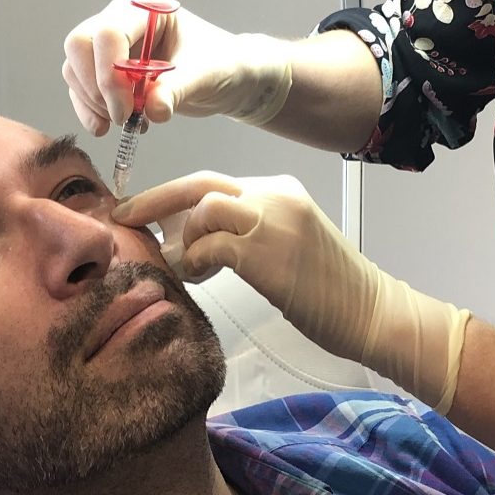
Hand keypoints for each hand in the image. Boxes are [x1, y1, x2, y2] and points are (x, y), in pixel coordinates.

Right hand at [62, 0, 292, 135]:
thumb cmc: (221, 65)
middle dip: (96, 87)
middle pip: (80, 45)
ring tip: (129, 122)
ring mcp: (111, 43)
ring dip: (94, 102)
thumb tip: (152, 109)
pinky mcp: (105, 68)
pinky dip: (89, 109)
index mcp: (148, 8)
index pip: (108, 32)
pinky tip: (110, 127)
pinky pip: (81, 87)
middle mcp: (123, 19)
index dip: (109, 74)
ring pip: (75, 68)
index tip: (126, 110)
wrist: (226, 78)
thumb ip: (177, 90)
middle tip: (122, 117)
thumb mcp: (204, 76)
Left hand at [111, 172, 470, 412]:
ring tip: (186, 266)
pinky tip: (198, 278)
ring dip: (183, 239)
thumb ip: (246, 232)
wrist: (370, 312)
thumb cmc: (328, 289)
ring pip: (204, 209)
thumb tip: (188, 237)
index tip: (142, 212)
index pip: (213, 183)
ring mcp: (273, 221)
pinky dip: (193, 261)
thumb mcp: (289, 244)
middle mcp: (276, 196)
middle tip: (123, 218)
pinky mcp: (267, 252)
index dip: (171, 196)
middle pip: (201, 185)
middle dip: (154, 200)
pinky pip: (211, 246)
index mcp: (280, 190)